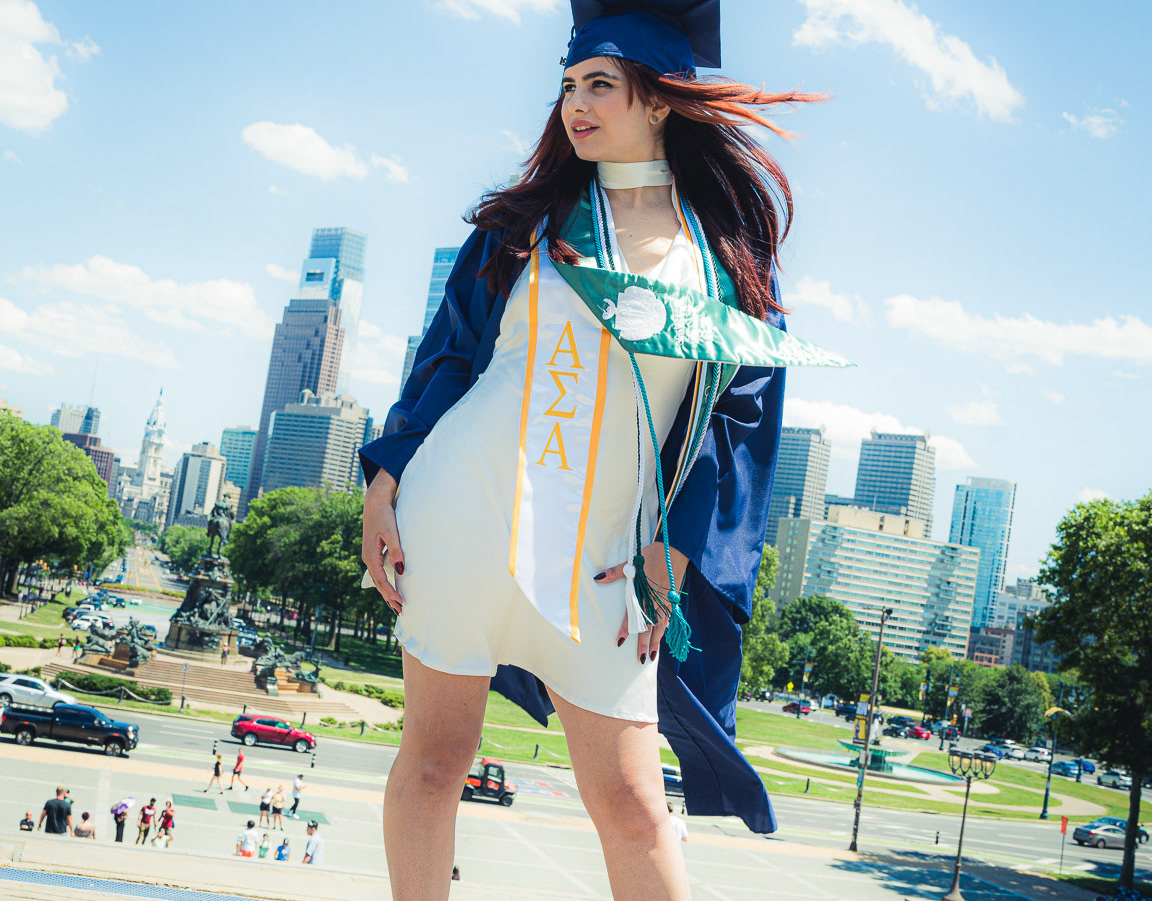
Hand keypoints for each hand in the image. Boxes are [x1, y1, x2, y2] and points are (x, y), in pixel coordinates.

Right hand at [362, 471, 404, 614]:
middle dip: (388, 597)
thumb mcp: (392, 532)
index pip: (381, 580)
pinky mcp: (374, 552)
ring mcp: (370, 556)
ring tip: (396, 605)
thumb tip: (400, 570)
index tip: (400, 603)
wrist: (375, 503)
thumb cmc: (384, 516)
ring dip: (386, 592)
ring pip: (378, 579)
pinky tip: (390, 587)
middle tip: (400, 611)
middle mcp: (368, 558)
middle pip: (378, 583)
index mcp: (370, 556)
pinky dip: (384, 582)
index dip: (390, 593)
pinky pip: (378, 572)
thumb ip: (396, 550)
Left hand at [596, 542, 687, 663]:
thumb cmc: (652, 555)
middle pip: (649, 627)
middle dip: (644, 644)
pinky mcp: (672, 600)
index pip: (632, 615)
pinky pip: (668, 619)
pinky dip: (664, 630)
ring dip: (656, 641)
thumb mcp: (632, 561)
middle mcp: (655, 601)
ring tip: (652, 655)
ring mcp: (665, 602)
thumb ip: (615, 572)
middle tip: (641, 659)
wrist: (675, 550)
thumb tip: (598, 577)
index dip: (626, 629)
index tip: (620, 642)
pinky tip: (662, 636)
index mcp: (643, 592)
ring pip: (660, 626)